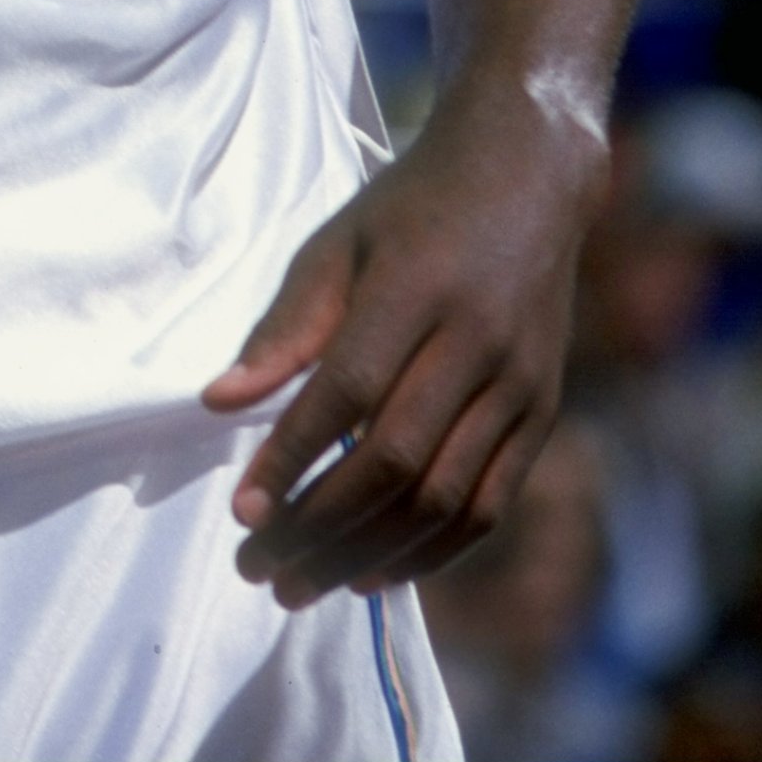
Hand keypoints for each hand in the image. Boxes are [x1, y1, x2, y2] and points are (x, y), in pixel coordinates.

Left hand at [201, 81, 606, 603]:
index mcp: (414, 287)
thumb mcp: (336, 243)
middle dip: (320, 527)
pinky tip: (376, 574)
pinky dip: (432, 552)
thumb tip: (220, 402)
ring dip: (368, 554)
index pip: (346, 391)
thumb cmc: (411, 209)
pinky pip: (489, 505)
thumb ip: (285, 327)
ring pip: (443, 498)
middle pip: (395, 460)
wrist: (525, 177)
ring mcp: (518, 384)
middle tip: (260, 568)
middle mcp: (475, 342)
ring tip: (303, 585)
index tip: (243, 512)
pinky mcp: (541, 412)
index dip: (292, 457)